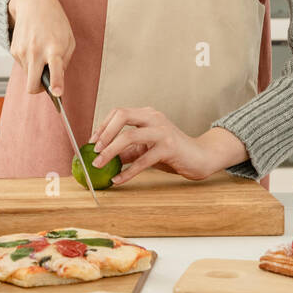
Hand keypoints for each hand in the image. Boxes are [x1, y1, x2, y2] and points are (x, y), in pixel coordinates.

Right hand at [7, 0, 75, 96]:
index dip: (55, 83)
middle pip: (32, 85)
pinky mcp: (13, 50)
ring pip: (27, 76)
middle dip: (38, 89)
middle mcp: (36, 51)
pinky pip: (22, 66)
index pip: (55, 69)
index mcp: (54, 48)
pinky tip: (33, 47)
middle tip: (45, 85)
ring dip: (34, 72)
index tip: (57, 93)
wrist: (34, 4)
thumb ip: (64, 62)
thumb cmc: (56, 23)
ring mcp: (22, 51)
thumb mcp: (68, 40)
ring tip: (41, 53)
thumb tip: (56, 82)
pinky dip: (28, 62)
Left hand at [89, 107, 217, 183]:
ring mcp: (162, 131)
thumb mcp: (145, 148)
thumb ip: (127, 150)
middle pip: (122, 116)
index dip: (102, 126)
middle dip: (104, 133)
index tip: (92, 143)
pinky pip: (143, 160)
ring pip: (130, 136)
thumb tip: (102, 157)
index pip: (118, 112)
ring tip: (99, 165)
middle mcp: (154, 118)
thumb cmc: (171, 152)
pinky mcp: (169, 148)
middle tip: (94, 151)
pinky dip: (128, 172)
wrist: (199, 157)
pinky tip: (118, 179)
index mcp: (147, 114)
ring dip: (111, 152)